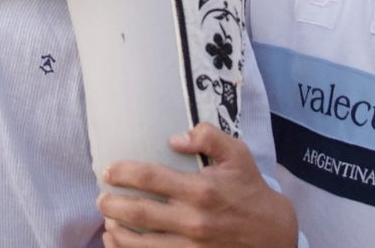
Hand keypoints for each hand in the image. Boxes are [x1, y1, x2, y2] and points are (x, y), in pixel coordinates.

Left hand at [100, 122, 297, 246]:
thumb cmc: (250, 190)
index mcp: (201, 189)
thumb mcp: (238, 155)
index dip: (124, 172)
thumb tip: (175, 137)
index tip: (108, 170)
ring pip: (141, 243)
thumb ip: (208, 137)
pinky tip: (117, 242)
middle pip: (139, 213)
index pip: (151, 178)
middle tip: (100, 198)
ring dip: (118, 232)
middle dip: (113, 204)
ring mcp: (191, 246)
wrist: (273, 234)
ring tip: (106, 221)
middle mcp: (192, 220)